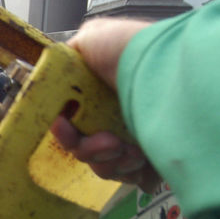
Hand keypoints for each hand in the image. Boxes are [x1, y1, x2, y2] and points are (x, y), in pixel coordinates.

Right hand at [52, 17, 162, 193]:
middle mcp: (118, 119)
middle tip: (109, 141)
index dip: (68, 134)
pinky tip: (143, 157)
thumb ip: (66, 59)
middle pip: (88, 152)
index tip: (65, 127)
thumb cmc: (132, 50)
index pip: (74, 129)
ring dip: (113, 162)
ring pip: (108, 167)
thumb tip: (52, 74)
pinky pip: (134, 178)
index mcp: (101, 100)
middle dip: (92, 150)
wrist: (167, 68)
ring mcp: (137, 139)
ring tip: (131, 148)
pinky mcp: (157, 156)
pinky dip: (135, 172)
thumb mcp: (89, 40)